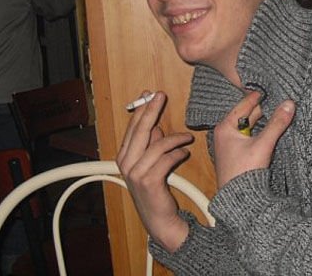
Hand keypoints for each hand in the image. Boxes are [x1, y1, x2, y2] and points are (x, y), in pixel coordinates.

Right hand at [116, 91, 192, 251]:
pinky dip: (177, 153)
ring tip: (187, 136)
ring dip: (175, 138)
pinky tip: (185, 152)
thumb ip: (151, 144)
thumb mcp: (151, 162)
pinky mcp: (148, 181)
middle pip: (140, 130)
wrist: (159, 218)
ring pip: (156, 144)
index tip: (150, 93)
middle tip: (160, 95)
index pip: (133, 127)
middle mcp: (126, 163)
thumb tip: (156, 127)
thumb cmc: (156, 189)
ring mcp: (135, 173)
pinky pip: (166, 159)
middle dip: (151, 110)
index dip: (142, 108)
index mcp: (124, 156)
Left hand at [213, 92, 294, 188]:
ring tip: (279, 112)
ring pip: (250, 127)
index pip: (244, 104)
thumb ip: (277, 123)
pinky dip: (261, 132)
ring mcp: (231, 145)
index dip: (258, 96)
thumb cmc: (244, 172)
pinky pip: (251, 137)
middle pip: (248, 115)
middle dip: (263, 109)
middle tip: (279, 99)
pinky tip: (273, 130)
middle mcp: (225, 134)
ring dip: (263, 122)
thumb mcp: (263, 144)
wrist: (239, 200)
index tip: (271, 88)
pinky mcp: (238, 155)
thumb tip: (289, 103)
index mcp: (225, 127)